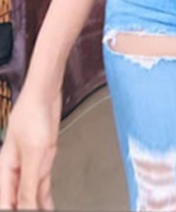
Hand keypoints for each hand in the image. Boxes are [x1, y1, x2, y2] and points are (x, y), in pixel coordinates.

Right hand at [0, 88, 61, 208]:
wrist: (45, 96)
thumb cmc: (33, 118)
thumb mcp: (32, 155)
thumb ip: (28, 187)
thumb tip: (26, 210)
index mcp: (4, 172)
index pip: (6, 204)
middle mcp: (15, 173)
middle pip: (17, 202)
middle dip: (26, 210)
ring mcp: (30, 167)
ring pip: (30, 197)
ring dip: (36, 207)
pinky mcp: (42, 162)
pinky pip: (42, 186)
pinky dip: (45, 199)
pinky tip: (49, 208)